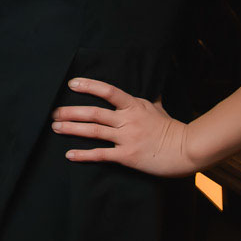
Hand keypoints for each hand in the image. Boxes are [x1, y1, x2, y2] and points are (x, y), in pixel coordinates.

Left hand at [51, 77, 199, 176]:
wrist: (186, 149)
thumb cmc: (172, 128)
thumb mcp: (158, 108)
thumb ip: (147, 100)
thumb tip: (150, 89)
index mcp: (134, 106)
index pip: (108, 91)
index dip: (89, 86)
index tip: (72, 84)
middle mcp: (128, 120)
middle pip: (94, 113)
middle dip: (71, 111)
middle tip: (54, 112)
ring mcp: (126, 138)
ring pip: (93, 131)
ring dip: (72, 129)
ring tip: (56, 127)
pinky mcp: (127, 156)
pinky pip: (101, 154)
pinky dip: (83, 154)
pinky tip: (69, 154)